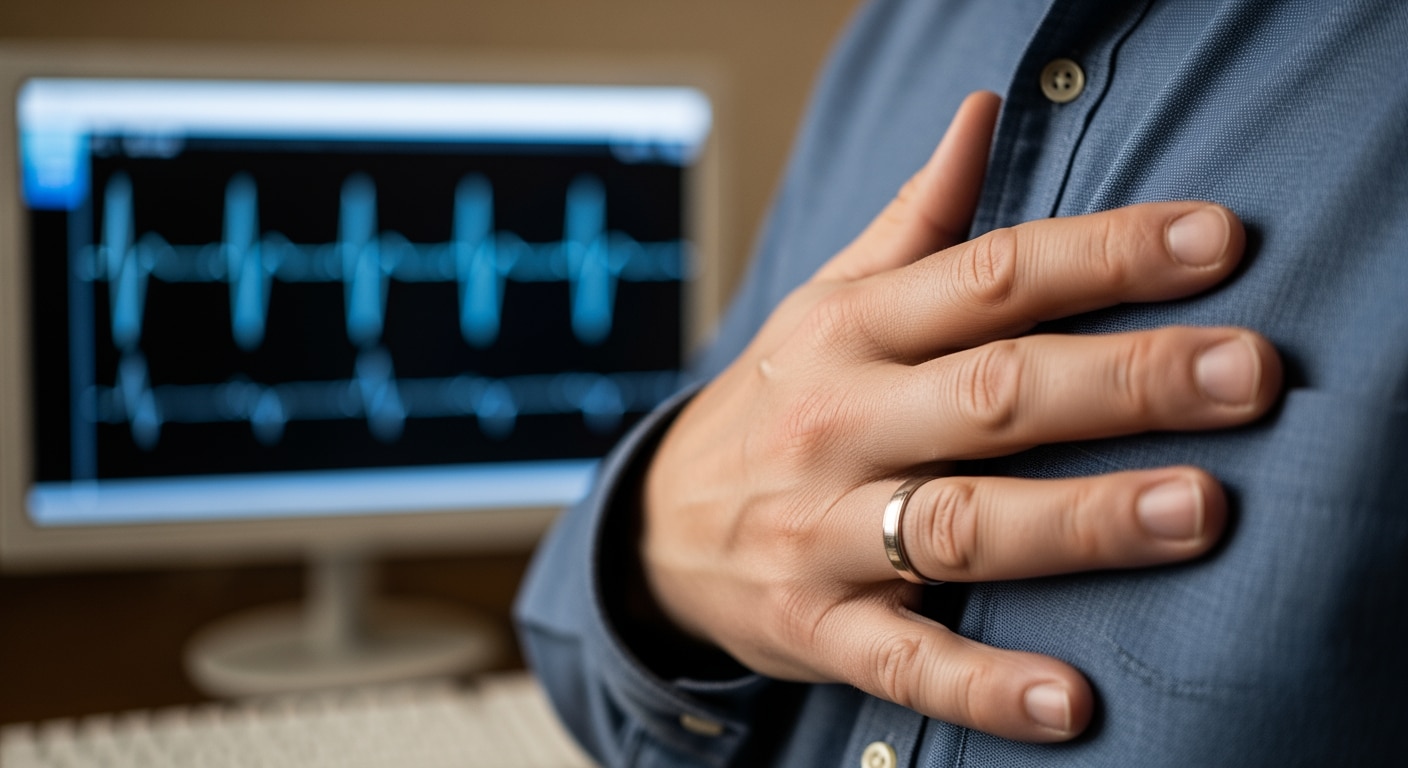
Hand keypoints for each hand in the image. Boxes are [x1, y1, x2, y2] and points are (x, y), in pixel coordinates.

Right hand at [637, 93, 1281, 741]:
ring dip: (1074, 521)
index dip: (1102, 255)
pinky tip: (1066, 700)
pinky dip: (981, 685)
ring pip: (956, 522)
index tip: (1214, 243)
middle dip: (1121, 381)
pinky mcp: (817, 627)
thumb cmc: (773, 402)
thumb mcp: (825, 300)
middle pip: (990, 393)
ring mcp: (824, 530)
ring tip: (1190, 510)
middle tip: (1242, 373)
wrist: (655, 527)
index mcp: (852, 332)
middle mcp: (840, 423)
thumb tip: (985, 112)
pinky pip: (904, 660)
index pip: (988, 278)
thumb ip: (913, 219)